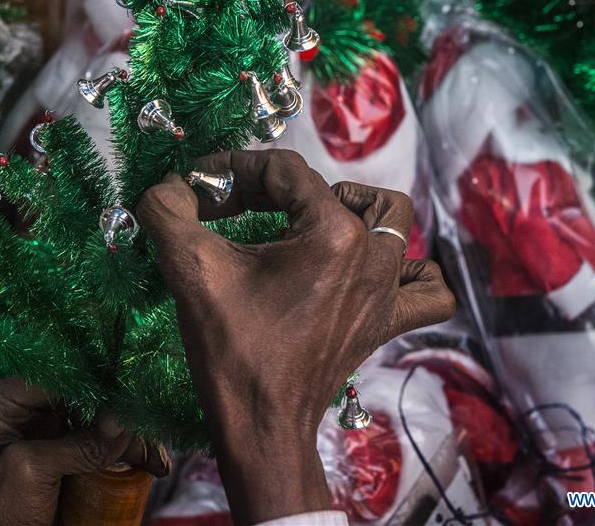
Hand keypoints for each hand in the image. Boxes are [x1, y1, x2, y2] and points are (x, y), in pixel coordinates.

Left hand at [0, 378, 169, 525]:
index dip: (96, 384)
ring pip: (97, 419)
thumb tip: (124, 420)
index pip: (55, 376)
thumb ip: (77, 442)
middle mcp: (17, 409)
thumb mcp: (30, 472)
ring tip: (156, 459)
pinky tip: (149, 462)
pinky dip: (125, 452)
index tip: (134, 395)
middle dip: (119, 415)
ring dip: (130, 438)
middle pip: (82, 397)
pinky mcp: (60, 451)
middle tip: (152, 428)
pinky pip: (99, 441)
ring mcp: (40, 430)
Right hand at [137, 150, 454, 523]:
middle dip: (277, 189)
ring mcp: (389, 290)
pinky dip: (411, 272)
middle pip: (332, 189)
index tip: (199, 186)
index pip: (283, 171)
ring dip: (354, 209)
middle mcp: (373, 254)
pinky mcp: (388, 321)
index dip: (234, 168)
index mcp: (334, 232)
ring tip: (309, 223)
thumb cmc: (233, 350)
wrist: (263, 427)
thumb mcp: (191, 272)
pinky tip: (376, 271)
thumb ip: (169, 211)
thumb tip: (168, 185)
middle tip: (234, 211)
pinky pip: (426, 287)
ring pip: (394, 222)